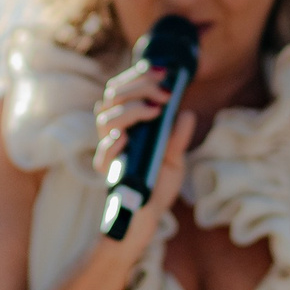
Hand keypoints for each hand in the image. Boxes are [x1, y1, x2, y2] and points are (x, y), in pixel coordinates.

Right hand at [92, 63, 195, 248]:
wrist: (145, 218)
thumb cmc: (157, 186)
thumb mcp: (175, 160)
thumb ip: (177, 137)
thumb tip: (187, 113)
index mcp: (127, 123)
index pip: (123, 89)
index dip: (139, 76)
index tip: (162, 71)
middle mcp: (114, 133)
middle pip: (113, 96)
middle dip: (139, 87)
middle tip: (165, 93)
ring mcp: (109, 151)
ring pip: (106, 118)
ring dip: (131, 109)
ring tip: (156, 111)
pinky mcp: (109, 172)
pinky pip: (103, 154)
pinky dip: (113, 143)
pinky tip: (126, 138)